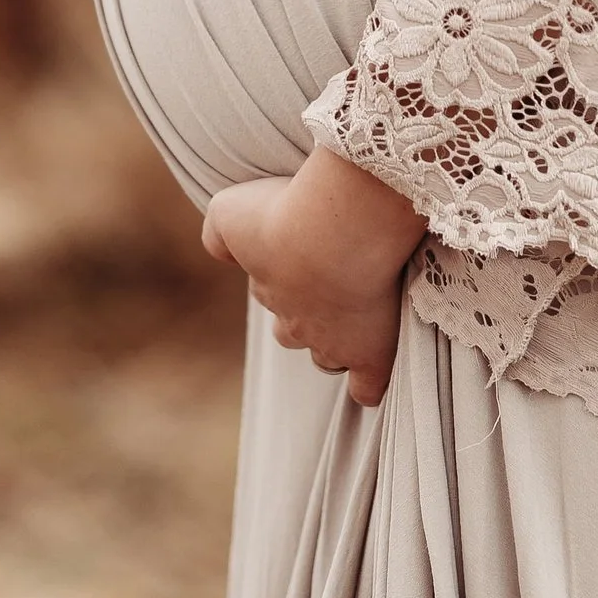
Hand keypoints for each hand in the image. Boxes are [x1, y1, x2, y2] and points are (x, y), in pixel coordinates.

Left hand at [202, 148, 426, 406]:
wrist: (340, 230)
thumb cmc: (287, 214)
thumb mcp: (232, 211)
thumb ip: (217, 230)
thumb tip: (218, 251)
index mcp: (268, 286)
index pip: (268, 287)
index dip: (285, 270)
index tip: (304, 247)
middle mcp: (296, 322)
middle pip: (292, 330)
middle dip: (306, 314)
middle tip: (334, 280)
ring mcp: (334, 342)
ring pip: (328, 356)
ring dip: (339, 342)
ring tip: (362, 316)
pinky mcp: (370, 354)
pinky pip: (367, 386)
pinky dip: (371, 381)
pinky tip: (379, 367)